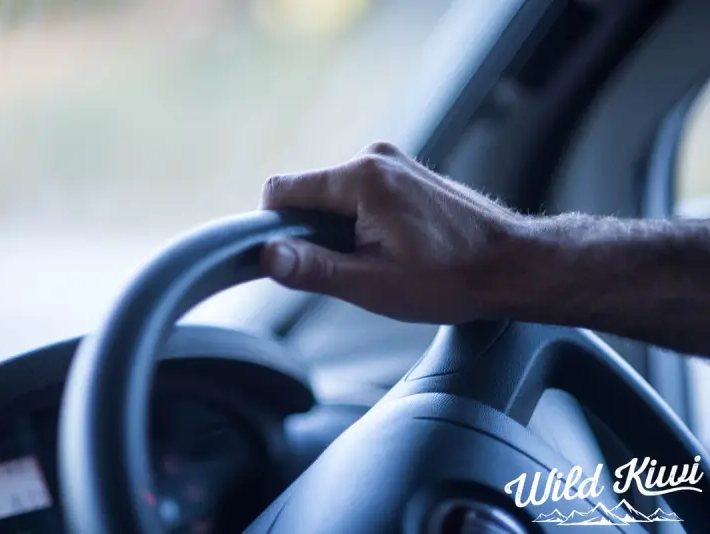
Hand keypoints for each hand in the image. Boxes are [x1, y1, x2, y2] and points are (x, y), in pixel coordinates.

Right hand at [258, 142, 530, 323]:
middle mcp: (375, 157)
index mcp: (362, 178)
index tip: (295, 258)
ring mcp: (393, 162)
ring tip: (381, 259)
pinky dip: (361, 221)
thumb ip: (313, 267)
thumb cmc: (449, 278)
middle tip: (353, 268)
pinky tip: (393, 247)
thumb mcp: (372, 284)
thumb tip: (266, 256)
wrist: (511, 265)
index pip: (281, 190)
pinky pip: (359, 194)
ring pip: (334, 196)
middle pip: (308, 194)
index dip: (275, 227)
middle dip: (314, 232)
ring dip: (341, 229)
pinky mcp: (405, 173)